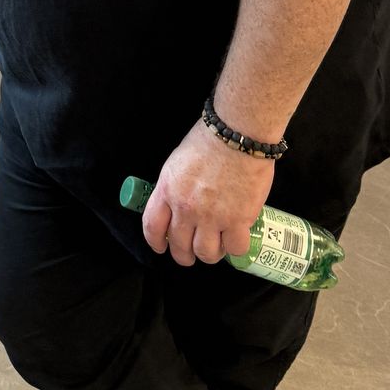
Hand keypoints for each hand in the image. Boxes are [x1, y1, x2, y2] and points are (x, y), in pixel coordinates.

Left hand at [141, 122, 274, 265]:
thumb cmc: (208, 141)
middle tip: (192, 253)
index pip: (152, 227)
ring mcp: (212, 216)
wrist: (237, 135)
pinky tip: (237, 240)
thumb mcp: (177, 163)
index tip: (161, 247)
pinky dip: (236, 249)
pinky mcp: (238, 220)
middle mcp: (186, 208)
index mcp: (167, 190)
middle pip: (179, 246)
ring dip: (210, 254)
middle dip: (185, 254)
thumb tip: (176, 206)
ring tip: (217, 247)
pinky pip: (235, 249)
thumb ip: (173, 188)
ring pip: (206, 254)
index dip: (155, 242)